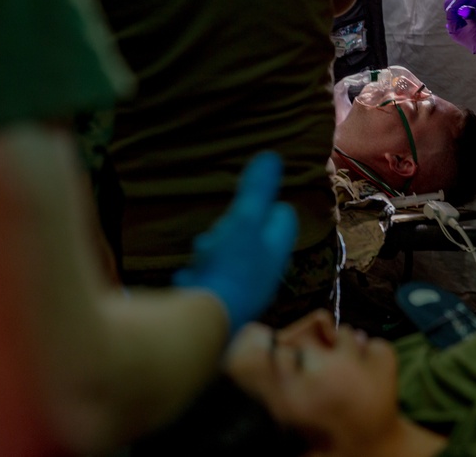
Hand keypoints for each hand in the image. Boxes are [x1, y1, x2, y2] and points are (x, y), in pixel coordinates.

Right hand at [173, 151, 297, 334]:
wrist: (205, 320)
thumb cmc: (230, 265)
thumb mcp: (245, 219)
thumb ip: (257, 189)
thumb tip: (272, 156)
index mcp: (277, 250)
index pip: (284, 218)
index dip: (270, 202)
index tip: (252, 195)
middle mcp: (266, 274)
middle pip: (259, 240)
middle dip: (240, 227)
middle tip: (223, 222)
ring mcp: (244, 293)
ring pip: (236, 261)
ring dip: (220, 249)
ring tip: (205, 246)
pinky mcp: (222, 307)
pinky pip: (215, 281)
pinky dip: (206, 272)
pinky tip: (192, 270)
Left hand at [443, 0, 475, 59]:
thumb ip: (471, 16)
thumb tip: (463, 8)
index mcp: (454, 29)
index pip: (451, 11)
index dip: (459, 0)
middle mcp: (457, 24)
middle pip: (455, 5)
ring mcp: (465, 20)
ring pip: (464, 4)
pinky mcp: (474, 17)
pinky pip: (473, 6)